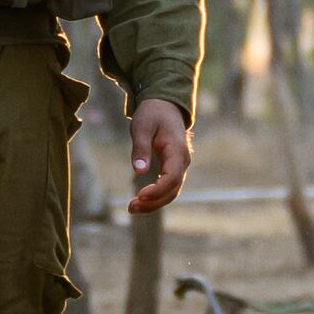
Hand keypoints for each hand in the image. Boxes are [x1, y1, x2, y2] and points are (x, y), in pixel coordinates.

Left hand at [128, 98, 194, 214]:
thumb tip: (139, 171)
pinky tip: (140, 200)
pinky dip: (155, 196)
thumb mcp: (142, 126)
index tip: (139, 195)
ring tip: (132, 207)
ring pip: (171, 192)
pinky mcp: (173, 168)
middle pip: (173, 190)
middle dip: (153, 202)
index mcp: (177, 150)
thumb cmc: (153, 114)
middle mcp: (182, 161)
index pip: (172, 177)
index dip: (157, 190)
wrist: (165, 106)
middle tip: (131, 207)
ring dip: (154, 203)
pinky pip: (168, 187)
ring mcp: (180, 166)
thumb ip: (141, 148)